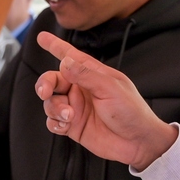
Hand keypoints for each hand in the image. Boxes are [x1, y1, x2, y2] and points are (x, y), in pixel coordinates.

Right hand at [35, 31, 177, 169]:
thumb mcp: (110, 88)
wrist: (138, 142)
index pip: (70, 56)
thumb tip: (65, 62)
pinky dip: (54, 122)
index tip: (41, 37)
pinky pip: (53, 121)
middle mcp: (82, 90)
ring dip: (54, 108)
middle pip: (53, 80)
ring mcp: (77, 108)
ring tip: (69, 115)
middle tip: (45, 92)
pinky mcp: (73, 126)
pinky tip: (65, 125)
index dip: (55, 46)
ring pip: (50, 102)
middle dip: (45, 84)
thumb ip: (86, 75)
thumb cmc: (131, 111)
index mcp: (92, 75)